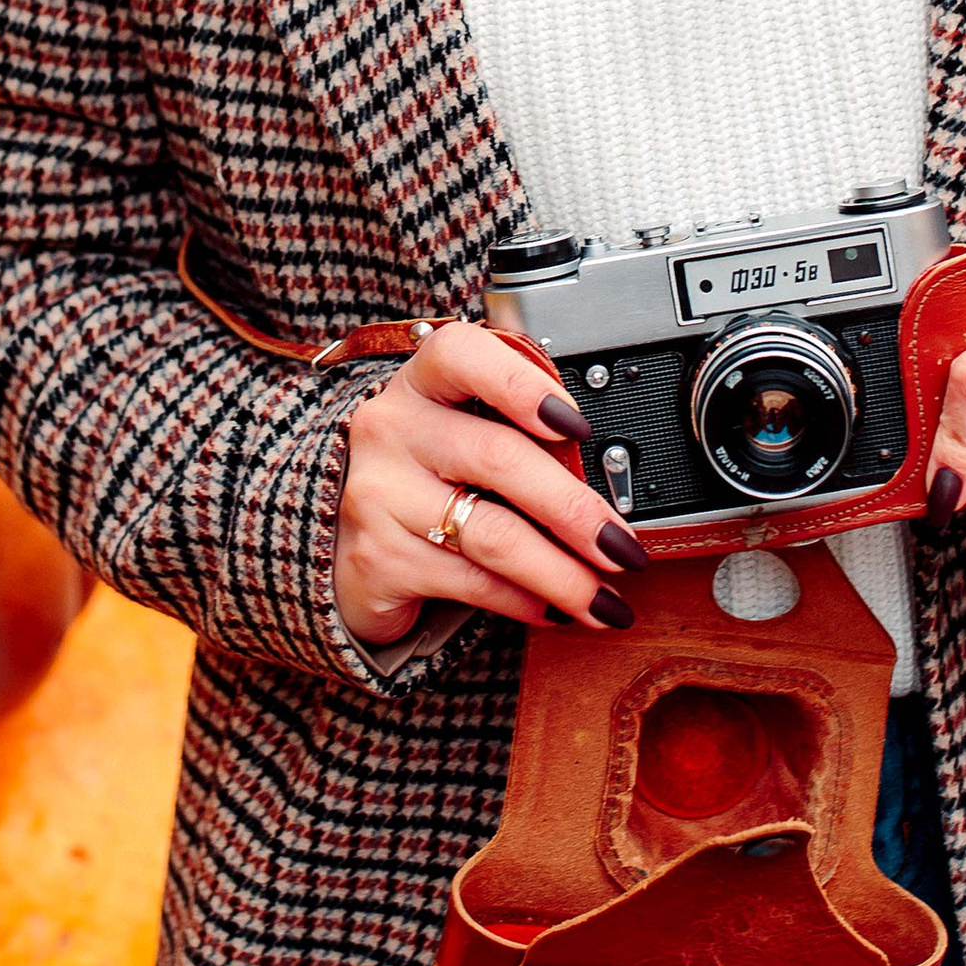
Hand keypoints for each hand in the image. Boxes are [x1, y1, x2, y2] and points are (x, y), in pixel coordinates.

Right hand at [334, 322, 648, 650]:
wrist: (341, 541)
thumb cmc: (426, 478)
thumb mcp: (460, 435)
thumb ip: (520, 437)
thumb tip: (606, 485)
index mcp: (421, 382)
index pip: (462, 354)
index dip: (523, 384)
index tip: (578, 423)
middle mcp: (392, 428)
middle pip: (499, 458)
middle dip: (575, 510)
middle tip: (623, 547)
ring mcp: (377, 494)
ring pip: (492, 534)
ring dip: (562, 574)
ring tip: (604, 599)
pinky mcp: (377, 558)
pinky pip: (470, 581)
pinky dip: (523, 601)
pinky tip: (553, 610)